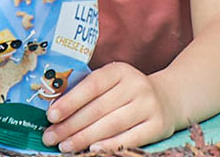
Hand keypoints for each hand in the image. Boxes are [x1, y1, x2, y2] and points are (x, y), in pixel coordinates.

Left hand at [42, 62, 179, 152]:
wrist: (169, 98)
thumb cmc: (127, 93)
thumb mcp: (112, 83)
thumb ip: (88, 91)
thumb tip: (54, 112)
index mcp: (120, 71)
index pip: (92, 85)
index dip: (70, 101)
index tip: (50, 115)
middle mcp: (136, 85)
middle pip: (98, 108)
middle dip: (70, 125)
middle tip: (50, 136)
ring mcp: (149, 106)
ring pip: (111, 125)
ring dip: (84, 138)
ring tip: (64, 146)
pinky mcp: (157, 126)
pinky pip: (129, 139)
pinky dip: (109, 145)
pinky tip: (92, 150)